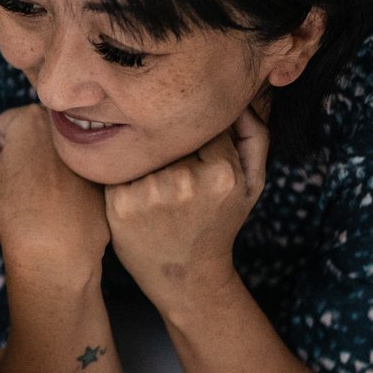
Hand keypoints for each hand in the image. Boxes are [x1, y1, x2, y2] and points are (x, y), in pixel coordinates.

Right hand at [0, 105, 109, 282]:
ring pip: (55, 155)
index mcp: (32, 118)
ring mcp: (88, 151)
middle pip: (33, 135)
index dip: (0, 152)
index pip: (5, 125)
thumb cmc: (15, 211)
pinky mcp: (102, 176)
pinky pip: (76, 173)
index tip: (7, 176)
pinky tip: (63, 207)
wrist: (57, 253)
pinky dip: (69, 184)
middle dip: (26, 154)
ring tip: (43, 198)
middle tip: (24, 187)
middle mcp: (65, 128)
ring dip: (48, 169)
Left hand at [106, 108, 268, 314]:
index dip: (195, 130)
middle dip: (169, 139)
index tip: (192, 145)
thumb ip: (255, 136)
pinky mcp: (119, 201)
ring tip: (155, 176)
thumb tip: (236, 98)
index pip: (202, 122)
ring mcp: (150, 191)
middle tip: (170, 160)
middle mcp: (185, 180)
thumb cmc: (219, 222)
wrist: (185, 275)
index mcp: (222, 172)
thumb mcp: (252, 183)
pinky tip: (135, 187)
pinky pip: (118, 164)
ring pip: (142, 146)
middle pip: (169, 132)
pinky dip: (124, 169)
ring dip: (145, 153)